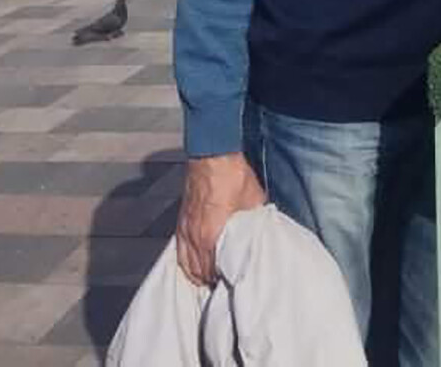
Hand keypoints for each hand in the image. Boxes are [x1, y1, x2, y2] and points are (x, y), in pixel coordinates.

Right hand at [175, 152, 266, 285]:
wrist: (213, 156)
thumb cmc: (232, 177)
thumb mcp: (253, 203)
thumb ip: (254, 224)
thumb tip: (260, 234)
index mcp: (212, 236)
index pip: (214, 271)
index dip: (225, 280)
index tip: (234, 283)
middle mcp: (195, 237)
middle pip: (199, 273)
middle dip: (212, 281)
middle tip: (225, 284)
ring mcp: (185, 230)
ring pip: (187, 266)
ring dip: (198, 275)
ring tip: (211, 280)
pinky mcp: (181, 222)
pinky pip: (179, 252)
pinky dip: (186, 262)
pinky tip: (194, 266)